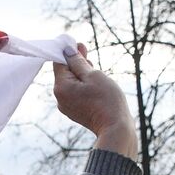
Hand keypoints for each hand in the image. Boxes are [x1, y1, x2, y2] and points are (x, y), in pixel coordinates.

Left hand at [53, 43, 137, 158]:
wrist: (115, 128)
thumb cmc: (107, 100)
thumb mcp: (93, 75)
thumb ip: (79, 61)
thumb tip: (68, 50)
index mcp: (61, 87)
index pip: (59, 62)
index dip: (69, 51)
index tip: (80, 46)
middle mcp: (59, 97)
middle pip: (64, 72)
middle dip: (76, 63)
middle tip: (88, 54)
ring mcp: (66, 106)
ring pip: (71, 82)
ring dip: (81, 74)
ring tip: (95, 73)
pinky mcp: (74, 111)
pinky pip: (75, 93)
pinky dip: (83, 86)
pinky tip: (95, 85)